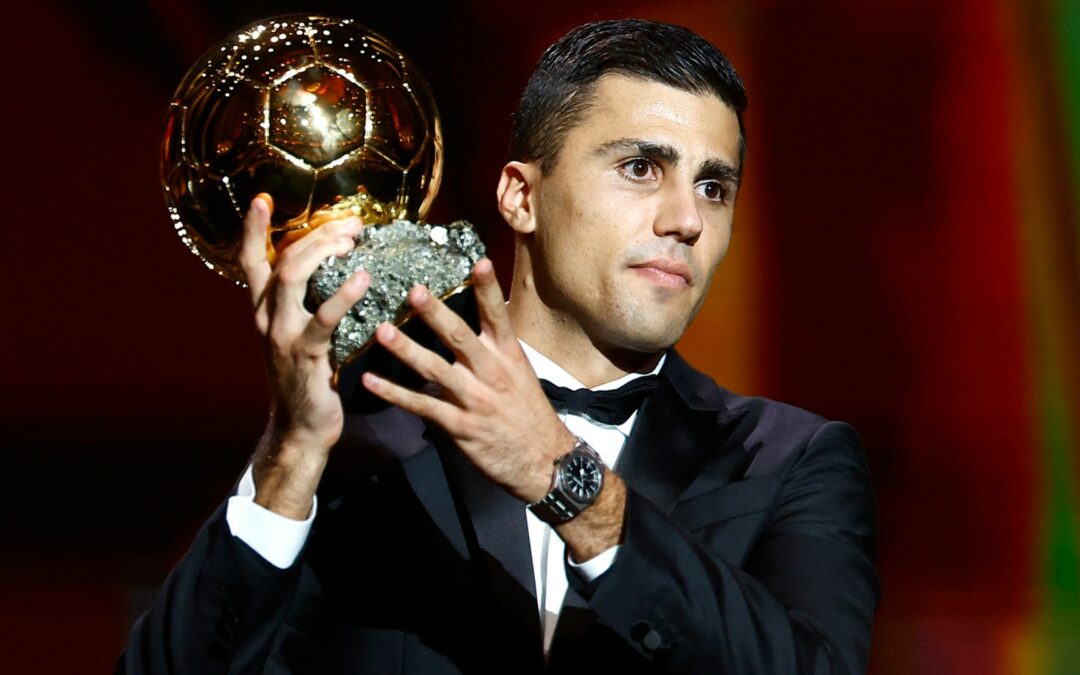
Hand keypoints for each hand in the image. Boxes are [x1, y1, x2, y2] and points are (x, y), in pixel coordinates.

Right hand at [239, 194, 369, 517]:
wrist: (301, 428)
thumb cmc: (309, 379)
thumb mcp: (302, 336)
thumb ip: (310, 306)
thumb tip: (342, 270)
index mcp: (264, 311)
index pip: (252, 262)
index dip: (254, 230)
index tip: (261, 198)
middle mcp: (266, 318)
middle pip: (282, 260)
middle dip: (316, 234)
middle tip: (350, 223)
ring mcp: (282, 336)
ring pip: (293, 279)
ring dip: (324, 252)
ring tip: (352, 240)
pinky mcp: (304, 355)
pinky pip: (323, 319)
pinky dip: (343, 296)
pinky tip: (362, 280)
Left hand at [361, 259, 575, 502]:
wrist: (543, 461)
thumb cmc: (529, 414)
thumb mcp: (520, 374)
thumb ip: (493, 351)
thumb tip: (470, 325)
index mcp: (508, 355)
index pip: (498, 315)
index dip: (488, 288)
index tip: (479, 261)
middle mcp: (491, 373)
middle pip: (460, 337)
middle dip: (436, 313)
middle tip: (414, 291)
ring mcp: (474, 399)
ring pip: (436, 370)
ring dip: (406, 350)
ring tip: (381, 331)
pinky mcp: (460, 426)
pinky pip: (422, 406)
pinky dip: (394, 394)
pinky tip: (371, 381)